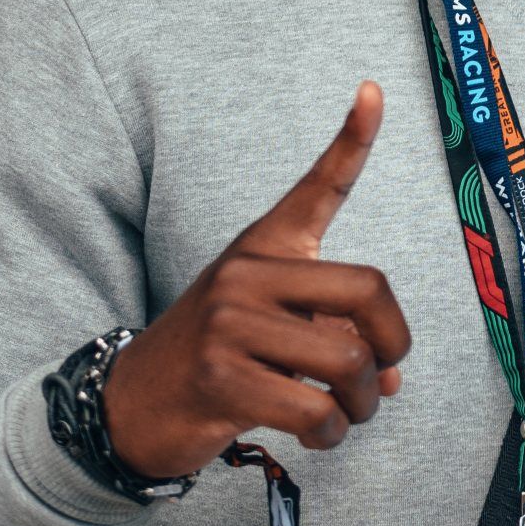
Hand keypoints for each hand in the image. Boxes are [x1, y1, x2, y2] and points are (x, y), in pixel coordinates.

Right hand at [102, 85, 413, 478]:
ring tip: (343, 414)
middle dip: (392, 346)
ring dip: (362, 404)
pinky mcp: (220, 377)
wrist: (131, 405)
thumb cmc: (221, 360)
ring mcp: (229, 322)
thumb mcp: (274, 331)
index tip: (376, 89)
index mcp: (265, 248)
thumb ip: (336, 338)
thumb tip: (390, 377)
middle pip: (370, 292)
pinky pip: (316, 410)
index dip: (353, 140)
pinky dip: (332, 434)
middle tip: (380, 377)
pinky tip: (317, 435)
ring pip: (348, 362)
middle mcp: (247, 273)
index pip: (319, 187)